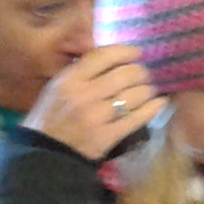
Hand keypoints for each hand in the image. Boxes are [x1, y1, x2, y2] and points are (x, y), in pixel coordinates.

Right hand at [22, 46, 163, 160]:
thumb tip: (111, 56)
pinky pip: (138, 117)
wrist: (44, 152)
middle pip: (126, 74)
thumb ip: (82, 70)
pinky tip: (160, 103)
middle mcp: (85, 94)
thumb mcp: (57, 86)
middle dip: (141, 72)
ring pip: (136, 94)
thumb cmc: (50, 115)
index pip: (104, 55)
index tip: (136, 52)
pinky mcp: (108, 135)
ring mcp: (98, 116)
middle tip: (144, 75)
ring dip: (148, 90)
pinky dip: (153, 108)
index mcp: (70, 79)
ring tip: (148, 90)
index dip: (126, 51)